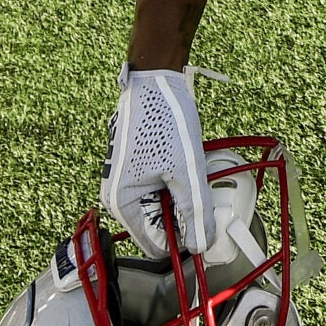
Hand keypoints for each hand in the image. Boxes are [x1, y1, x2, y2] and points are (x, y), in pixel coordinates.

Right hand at [101, 65, 212, 256]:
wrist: (156, 80)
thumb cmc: (164, 119)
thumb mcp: (185, 171)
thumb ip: (194, 212)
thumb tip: (200, 245)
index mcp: (122, 202)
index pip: (154, 246)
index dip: (182, 242)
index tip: (206, 232)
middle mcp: (120, 195)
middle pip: (160, 225)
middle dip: (184, 215)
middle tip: (203, 194)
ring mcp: (129, 180)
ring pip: (164, 205)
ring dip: (184, 196)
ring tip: (195, 173)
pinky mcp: (139, 167)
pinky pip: (163, 187)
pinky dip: (179, 182)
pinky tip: (189, 164)